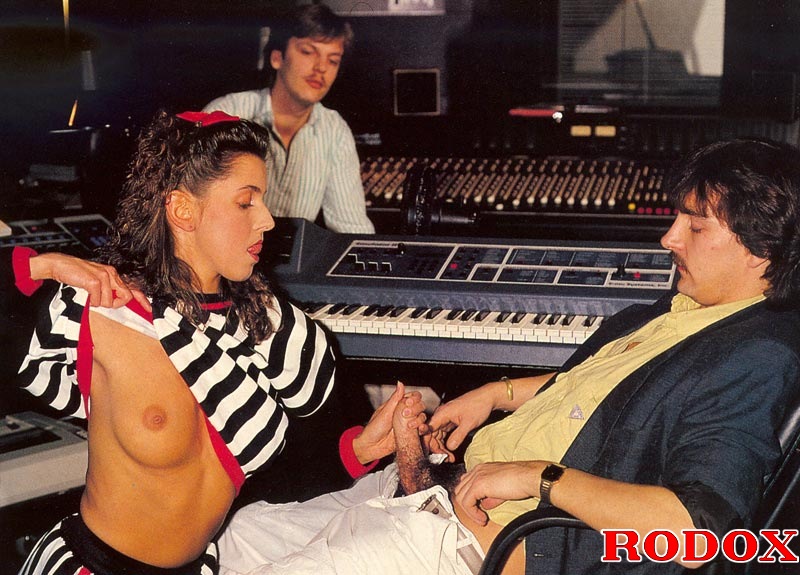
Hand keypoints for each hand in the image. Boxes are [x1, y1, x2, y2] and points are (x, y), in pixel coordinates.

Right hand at [30, 253, 150, 311]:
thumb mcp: (96, 281)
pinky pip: (98, 301)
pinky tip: (85, 293)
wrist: (60, 265)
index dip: (142, 299)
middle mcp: (111, 274)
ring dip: (98, 302)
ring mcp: (103, 277)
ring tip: (89, 294)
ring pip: (109, 302)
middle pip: (125, 297)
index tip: (149, 308)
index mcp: (113, 274)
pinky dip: (91, 301)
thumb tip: (116, 302)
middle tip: (100, 300)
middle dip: (115, 303)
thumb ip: (108, 289)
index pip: (132, 287)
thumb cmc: (77, 274)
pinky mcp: (94, 281)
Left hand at [352, 381, 428, 464]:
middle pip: (420, 406)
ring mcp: (408, 424)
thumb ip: (395, 399)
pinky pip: (421, 430)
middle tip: (406, 414)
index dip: (414, 398)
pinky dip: (422, 429)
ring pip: (422, 418)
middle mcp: (405, 413)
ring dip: (420, 420)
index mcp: (398, 405)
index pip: (413, 396)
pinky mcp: (411, 435)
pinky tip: (419, 431)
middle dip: (417, 408)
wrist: (371, 447)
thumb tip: (400, 382)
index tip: (408, 402)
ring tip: (410, 425)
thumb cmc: (374, 428)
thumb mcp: (385, 412)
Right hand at [427, 383, 498, 456]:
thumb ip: (458, 435)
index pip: (427, 430)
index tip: (431, 454)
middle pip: (431, 435)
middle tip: (445, 459)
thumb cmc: (478, 405)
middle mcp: (441, 415)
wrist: (487, 398)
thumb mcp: (469, 423)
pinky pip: (443, 434)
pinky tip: (450, 450)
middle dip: (436, 448)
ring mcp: (445, 418)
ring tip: (449, 457)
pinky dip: (446, 443)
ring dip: (441, 447)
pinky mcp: (450, 421)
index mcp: (442, 413)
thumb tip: (450, 447)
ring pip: (437, 436)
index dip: (426, 443)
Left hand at [453, 460, 542, 524]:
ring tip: (481, 519)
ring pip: (460, 497)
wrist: (528, 477)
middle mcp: (477, 470)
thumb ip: (490, 496)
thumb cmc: (521, 480)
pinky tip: (482, 518)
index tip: (477, 510)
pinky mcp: (478, 484)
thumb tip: (484, 505)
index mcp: (482, 469)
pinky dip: (472, 513)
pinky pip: (467, 502)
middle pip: (460, 490)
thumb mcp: (501, 489)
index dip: (469, 499)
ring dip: (469, 511)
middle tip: (478, 516)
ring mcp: (476, 476)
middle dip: (467, 506)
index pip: (466, 484)